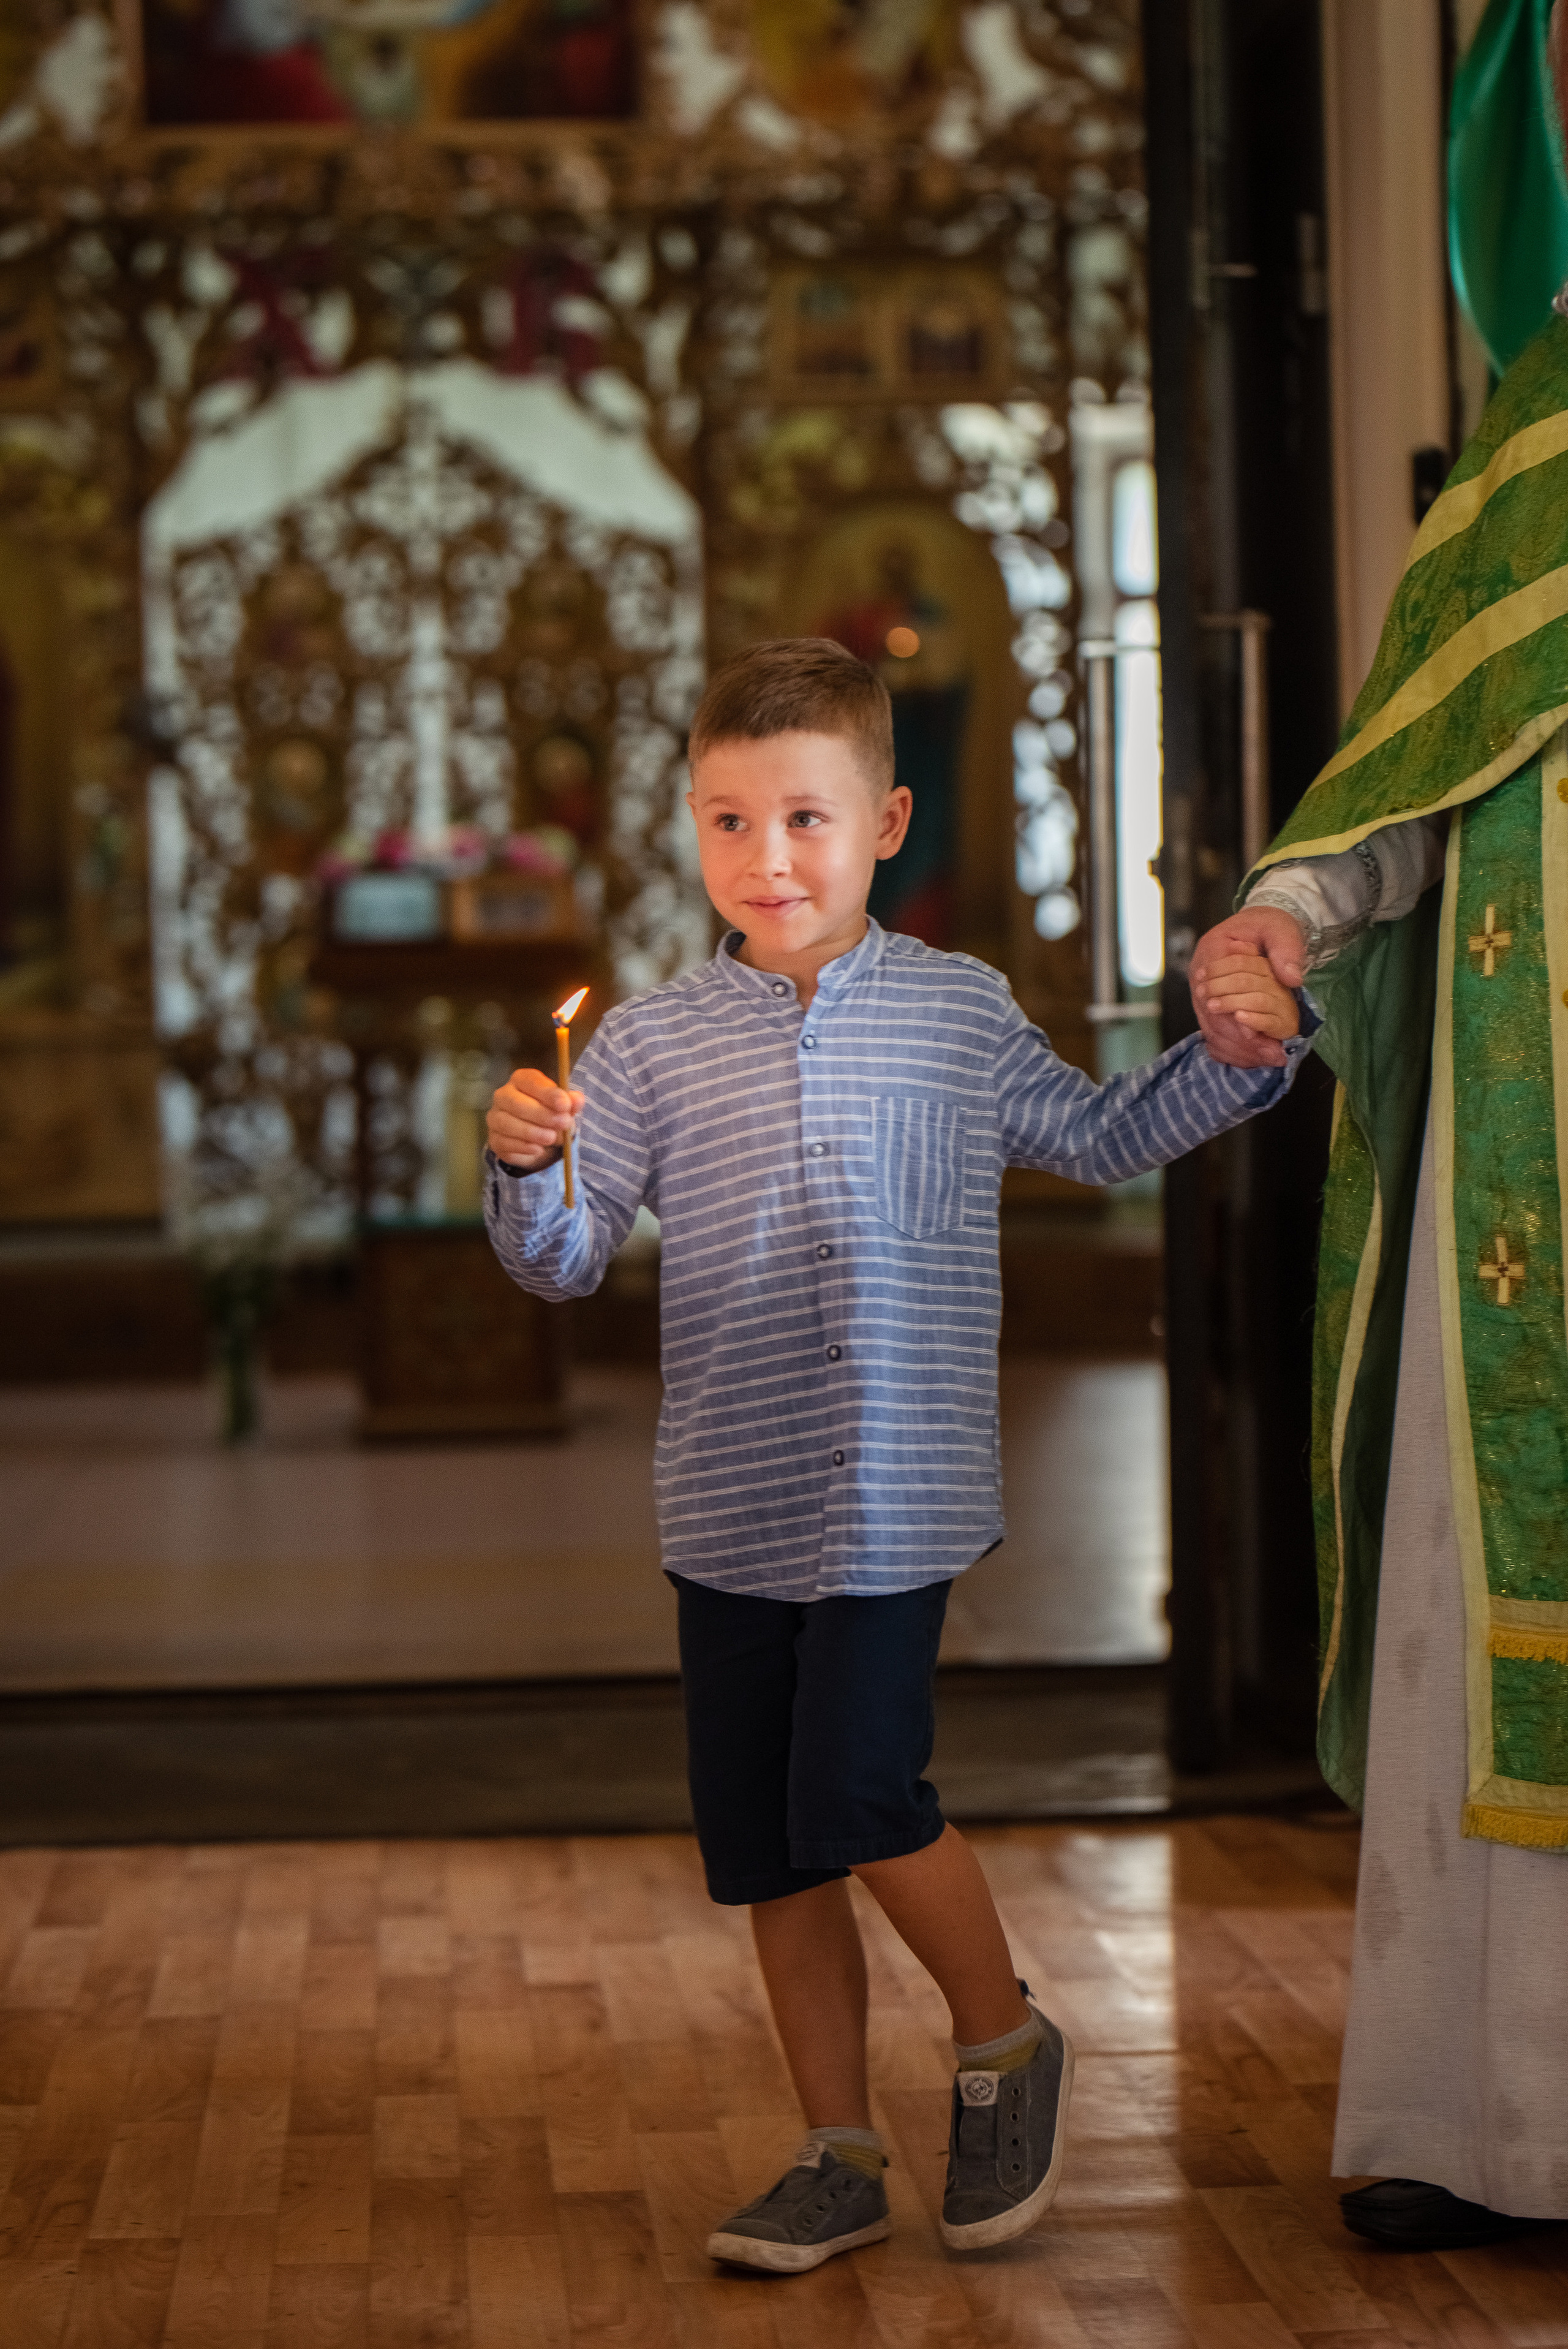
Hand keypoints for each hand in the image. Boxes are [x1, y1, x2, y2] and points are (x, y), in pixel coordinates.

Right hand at [486, 1068, 584, 1169]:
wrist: (536, 1138)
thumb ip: (570, 1102)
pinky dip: (523, 1147)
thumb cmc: (549, 1114)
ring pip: (507, 1123)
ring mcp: (495, 1118)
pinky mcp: (495, 1139)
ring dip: (532, 1132)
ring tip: (551, 1138)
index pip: (530, 1081)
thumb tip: (577, 1100)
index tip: (565, 1104)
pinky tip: (538, 1149)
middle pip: (516, 1103)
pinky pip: (504, 1142)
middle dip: (542, 1114)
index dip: (548, 1093)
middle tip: (563, 1123)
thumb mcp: (563, 1107)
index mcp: (520, 1080)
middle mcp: (503, 1096)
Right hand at [1189, 906, 1305, 1068]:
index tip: (1256, 1035)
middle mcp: (1200, 979)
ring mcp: (1203, 996)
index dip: (1232, 1019)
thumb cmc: (1268, 926)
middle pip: (1212, 1020)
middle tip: (1272, 1055)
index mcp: (1210, 953)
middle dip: (1241, 1043)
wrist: (1260, 927)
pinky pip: (1217, 1036)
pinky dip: (1235, 1051)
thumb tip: (1292, 978)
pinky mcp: (1212, 1009)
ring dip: (1240, 1051)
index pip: (1214, 994)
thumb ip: (1286, 949)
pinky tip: (1256, 1059)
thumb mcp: (1280, 928)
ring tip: (1269, 1059)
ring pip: (1213, 1033)